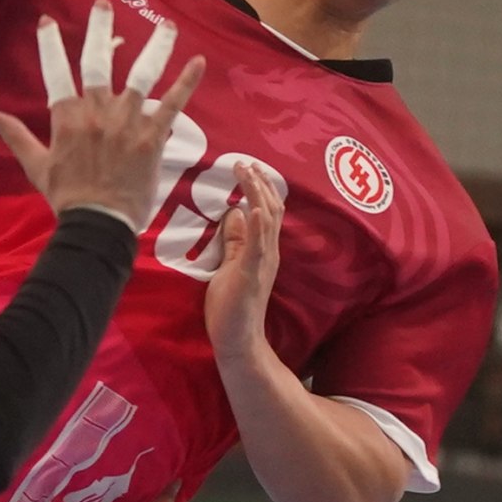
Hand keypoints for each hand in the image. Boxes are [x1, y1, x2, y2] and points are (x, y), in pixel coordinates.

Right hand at [0, 4, 207, 234]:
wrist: (97, 225)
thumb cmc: (68, 197)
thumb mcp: (36, 166)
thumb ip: (17, 136)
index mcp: (68, 118)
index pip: (56, 73)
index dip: (50, 46)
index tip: (46, 21)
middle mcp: (97, 113)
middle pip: (98, 62)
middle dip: (99, 30)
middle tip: (102, 4)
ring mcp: (127, 122)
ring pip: (142, 75)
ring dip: (155, 46)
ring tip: (165, 23)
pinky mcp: (152, 137)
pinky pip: (172, 104)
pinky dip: (186, 82)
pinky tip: (199, 61)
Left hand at [198, 167, 285, 362]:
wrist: (239, 341)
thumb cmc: (232, 308)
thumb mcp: (230, 266)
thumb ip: (235, 242)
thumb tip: (234, 214)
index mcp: (263, 249)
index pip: (266, 210)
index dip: (258, 186)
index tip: (245, 166)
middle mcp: (269, 251)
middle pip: (271, 208)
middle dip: (259, 182)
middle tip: (244, 161)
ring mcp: (263, 262)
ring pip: (268, 219)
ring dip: (258, 193)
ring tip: (249, 172)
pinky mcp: (253, 274)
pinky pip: (259, 246)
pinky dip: (258, 225)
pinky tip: (253, 206)